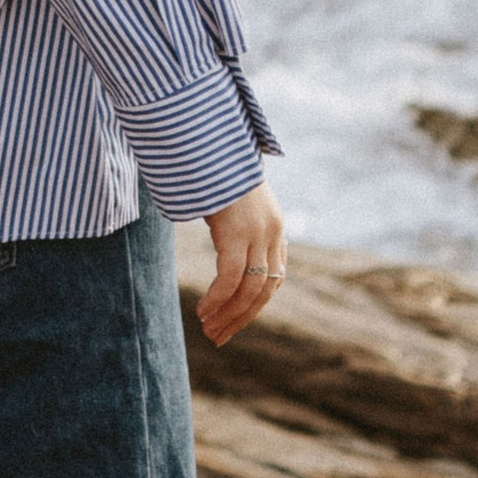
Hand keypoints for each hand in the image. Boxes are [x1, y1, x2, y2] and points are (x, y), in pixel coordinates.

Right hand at [197, 182, 286, 347]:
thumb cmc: (216, 168)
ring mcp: (257, 233)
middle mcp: (272, 233)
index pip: (274, 278)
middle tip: (219, 337)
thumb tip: (220, 224)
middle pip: (264, 290)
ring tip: (208, 329)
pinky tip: (203, 311)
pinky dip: (217, 298)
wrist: (213, 140)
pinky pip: (230, 277)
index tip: (235, 319)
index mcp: (275, 227)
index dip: (256, 304)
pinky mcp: (237, 232)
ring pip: (248, 289)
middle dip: (241, 317)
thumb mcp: (232, 198)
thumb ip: (234, 218)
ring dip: (228, 314)